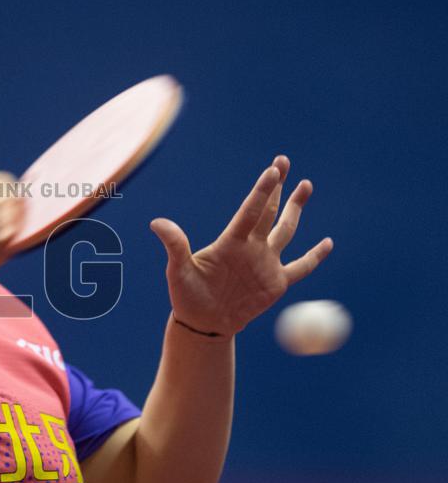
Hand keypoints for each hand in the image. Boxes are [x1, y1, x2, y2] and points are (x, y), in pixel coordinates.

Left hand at [150, 155, 331, 335]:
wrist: (202, 322)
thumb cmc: (187, 295)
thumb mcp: (178, 271)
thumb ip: (175, 245)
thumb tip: (156, 222)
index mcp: (230, 242)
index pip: (250, 211)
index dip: (262, 191)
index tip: (273, 170)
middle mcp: (251, 247)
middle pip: (268, 211)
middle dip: (277, 186)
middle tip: (282, 160)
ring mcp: (266, 263)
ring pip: (286, 230)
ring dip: (296, 208)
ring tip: (306, 184)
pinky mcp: (276, 283)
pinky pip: (301, 267)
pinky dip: (315, 256)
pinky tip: (327, 243)